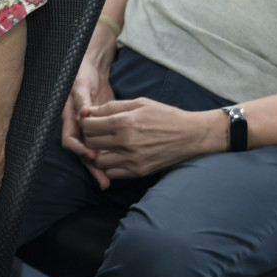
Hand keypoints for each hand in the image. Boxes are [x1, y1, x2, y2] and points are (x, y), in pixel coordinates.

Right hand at [61, 59, 115, 187]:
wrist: (93, 70)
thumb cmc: (83, 75)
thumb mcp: (81, 85)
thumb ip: (82, 100)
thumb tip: (83, 114)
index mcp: (70, 117)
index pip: (69, 139)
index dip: (78, 148)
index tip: (90, 154)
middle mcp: (77, 127)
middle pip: (82, 152)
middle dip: (92, 167)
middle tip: (103, 180)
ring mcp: (89, 130)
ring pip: (93, 153)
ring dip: (100, 167)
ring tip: (109, 182)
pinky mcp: (102, 129)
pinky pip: (103, 146)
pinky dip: (110, 157)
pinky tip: (120, 167)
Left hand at [79, 98, 222, 178]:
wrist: (191, 135)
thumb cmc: (165, 115)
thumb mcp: (139, 103)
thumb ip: (112, 107)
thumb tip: (90, 111)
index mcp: (124, 123)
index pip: (89, 126)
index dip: (86, 122)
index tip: (90, 121)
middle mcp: (126, 142)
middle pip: (91, 143)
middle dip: (90, 137)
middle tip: (97, 133)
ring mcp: (133, 159)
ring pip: (99, 161)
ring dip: (99, 154)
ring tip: (107, 146)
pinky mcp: (139, 171)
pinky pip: (113, 173)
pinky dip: (110, 166)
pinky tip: (117, 157)